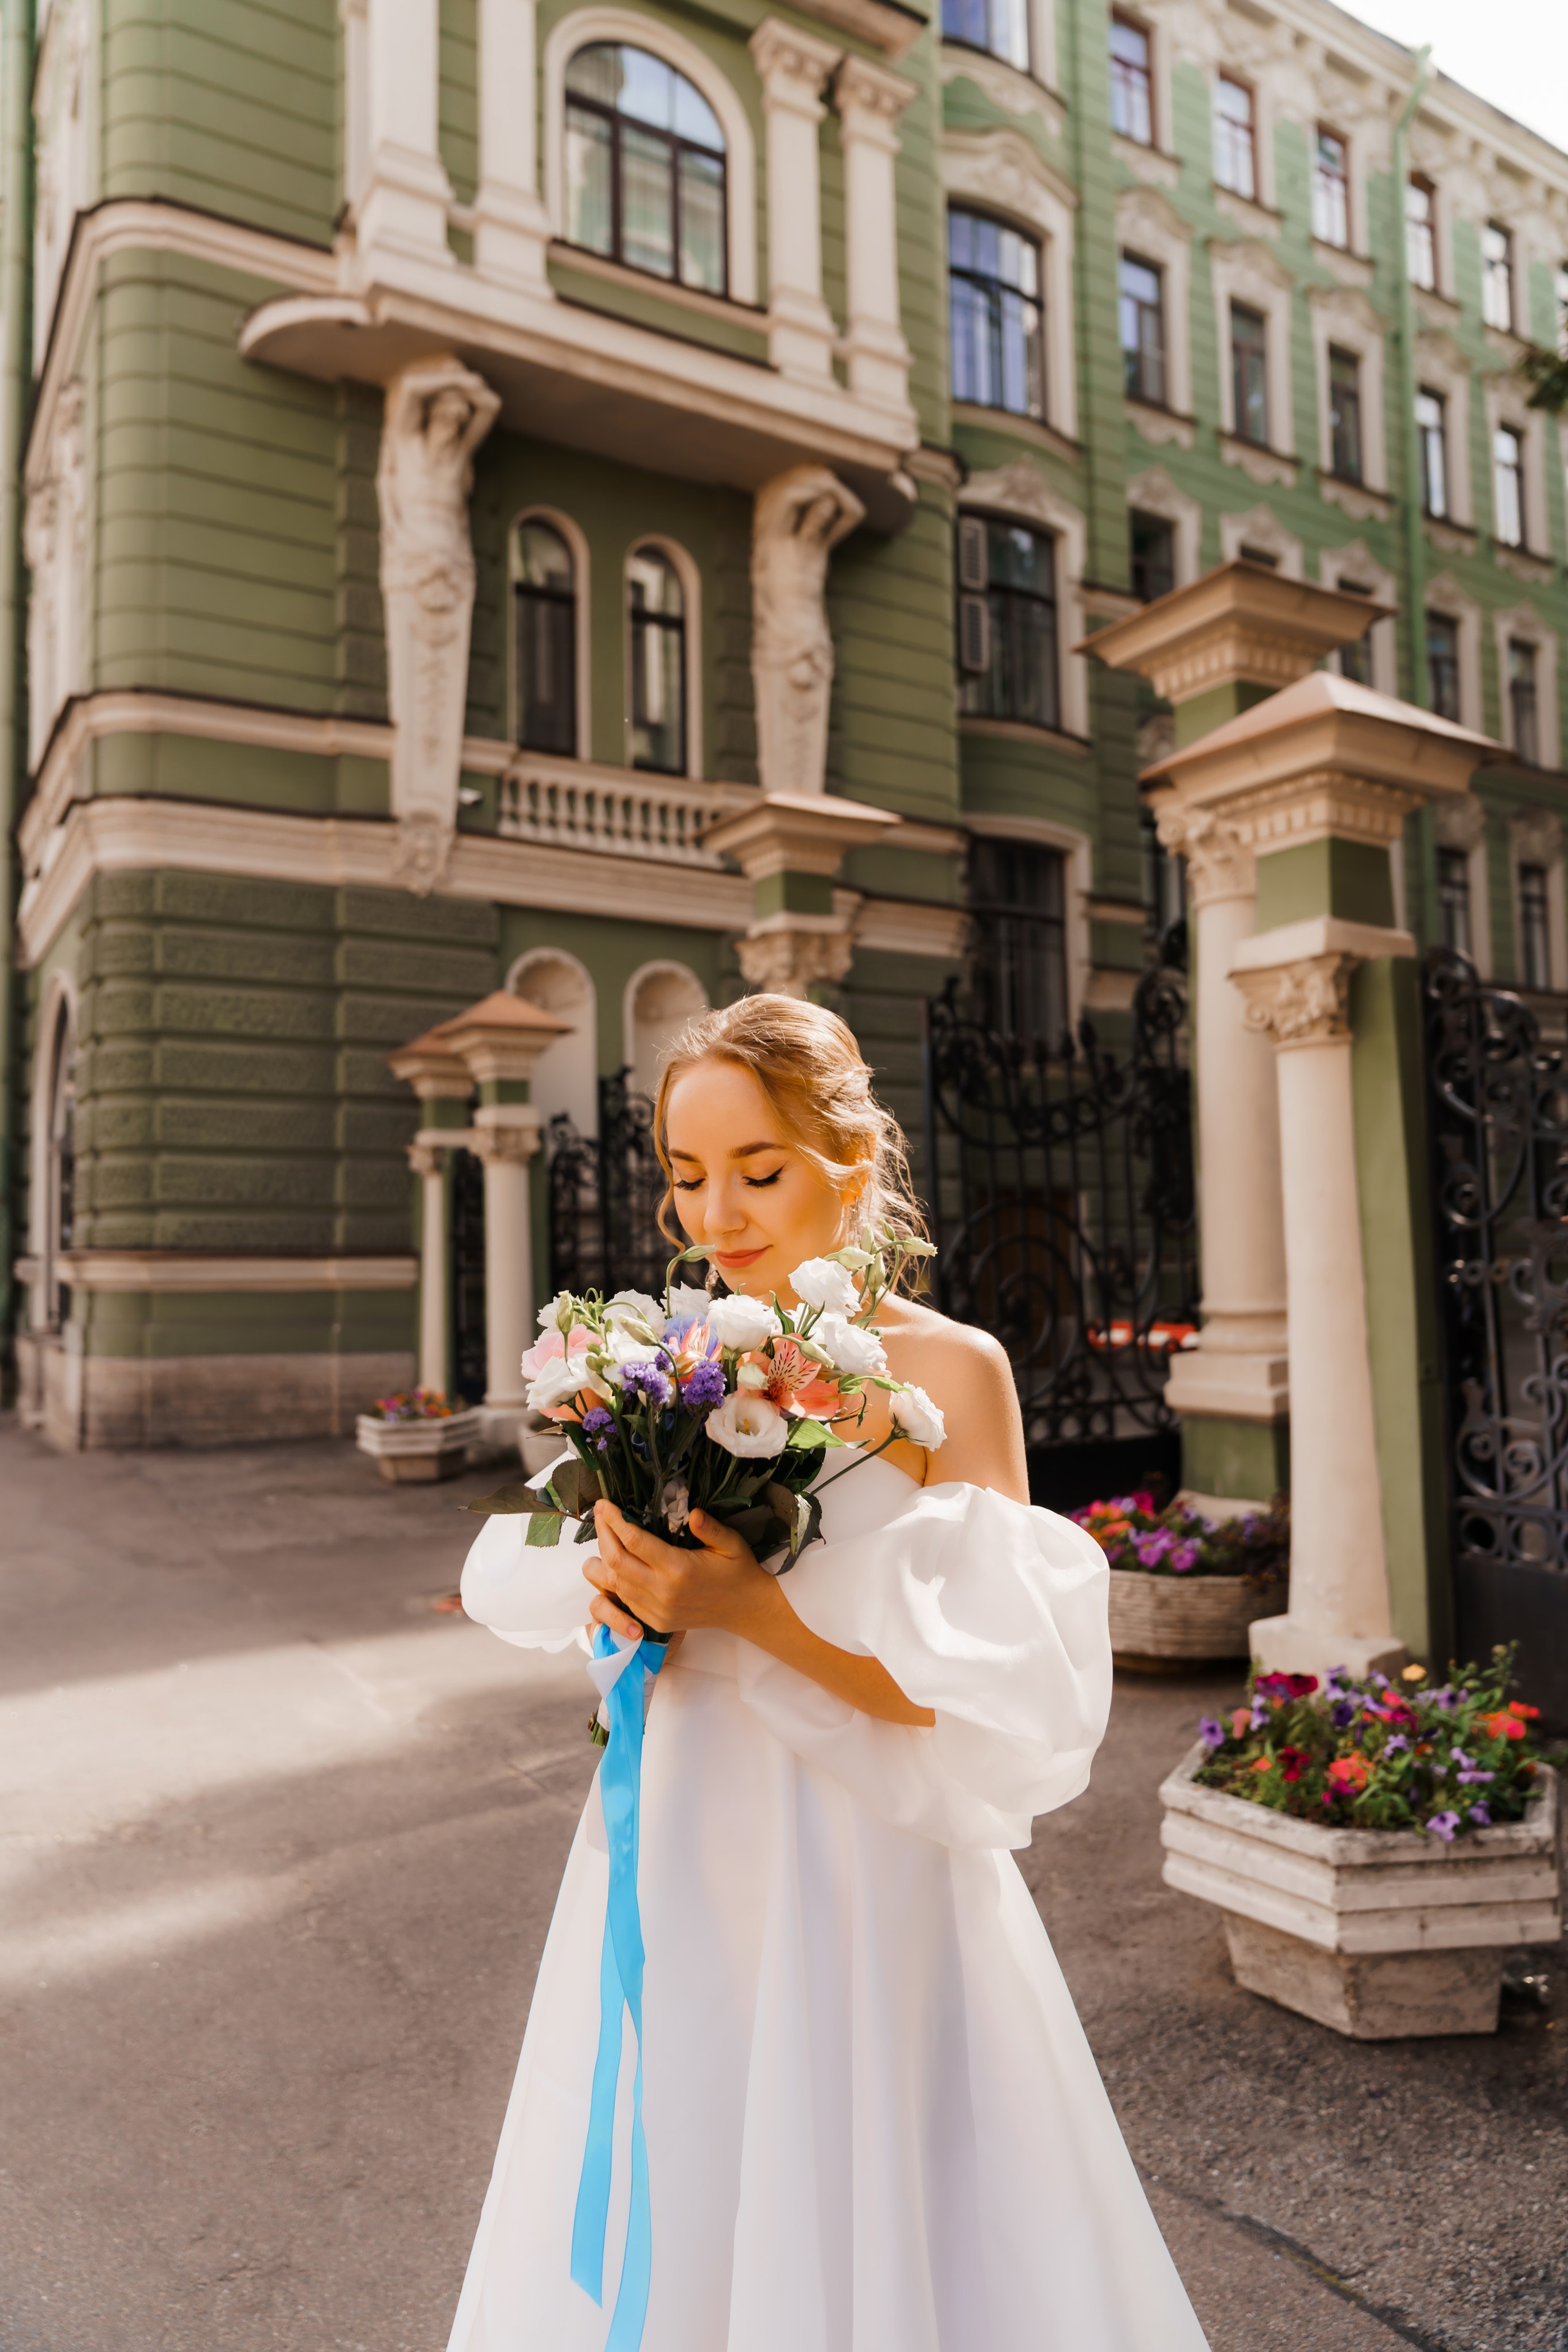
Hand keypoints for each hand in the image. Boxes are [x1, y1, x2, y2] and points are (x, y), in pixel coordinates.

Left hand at [584, 1501, 782, 1642]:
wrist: (746, 1610)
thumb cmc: (738, 1571)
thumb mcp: (732, 1543)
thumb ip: (710, 1528)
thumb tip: (692, 1512)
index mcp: (679, 1569)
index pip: (634, 1541)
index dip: (615, 1521)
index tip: (604, 1504)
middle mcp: (663, 1591)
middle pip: (616, 1561)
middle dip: (603, 1534)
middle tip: (599, 1514)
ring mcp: (657, 1610)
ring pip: (615, 1582)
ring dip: (603, 1558)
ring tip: (603, 1535)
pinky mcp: (656, 1621)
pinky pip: (625, 1598)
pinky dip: (614, 1579)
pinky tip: (615, 1562)